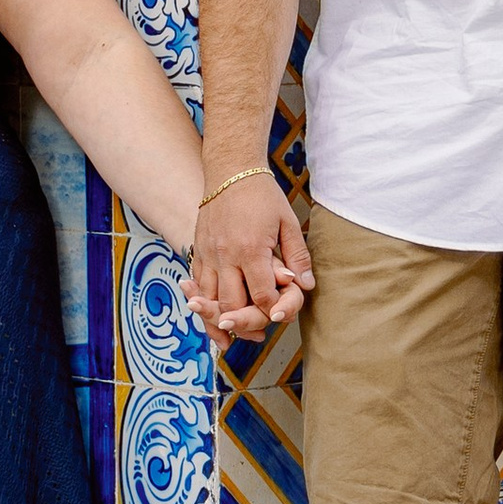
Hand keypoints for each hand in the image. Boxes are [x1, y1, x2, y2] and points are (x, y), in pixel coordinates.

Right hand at [188, 171, 314, 342]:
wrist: (230, 169)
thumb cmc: (262, 194)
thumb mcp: (287, 222)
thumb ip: (297, 256)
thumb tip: (305, 286)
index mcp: (250, 249)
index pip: (262, 296)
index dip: (272, 311)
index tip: (281, 314)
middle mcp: (225, 255)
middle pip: (231, 305)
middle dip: (245, 323)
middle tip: (257, 333)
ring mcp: (207, 253)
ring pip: (208, 300)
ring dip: (219, 320)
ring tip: (231, 333)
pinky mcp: (197, 249)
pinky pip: (197, 284)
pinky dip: (202, 302)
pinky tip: (210, 313)